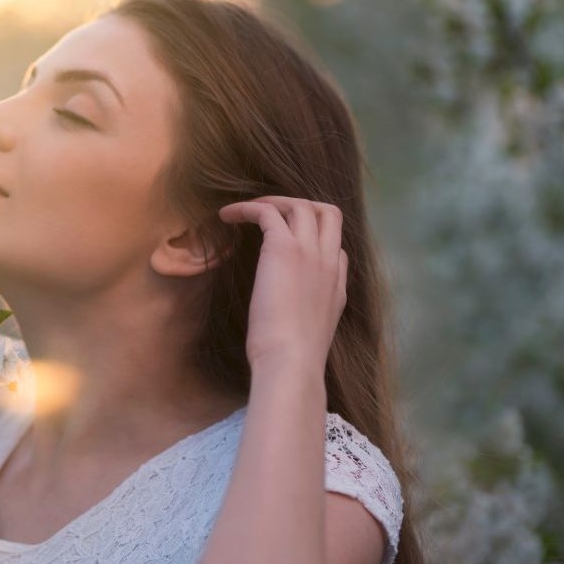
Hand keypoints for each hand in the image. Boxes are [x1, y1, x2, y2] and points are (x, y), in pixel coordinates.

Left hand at [217, 196, 346, 374]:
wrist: (291, 362)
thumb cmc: (291, 358)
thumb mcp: (309, 334)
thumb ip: (307, 313)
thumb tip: (290, 309)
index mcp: (337, 286)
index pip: (337, 248)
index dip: (314, 240)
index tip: (286, 245)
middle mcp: (329, 263)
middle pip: (328, 213)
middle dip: (299, 206)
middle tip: (268, 214)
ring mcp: (310, 252)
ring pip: (301, 205)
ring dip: (271, 202)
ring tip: (242, 211)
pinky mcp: (284, 248)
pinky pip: (267, 211)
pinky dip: (246, 207)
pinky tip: (226, 216)